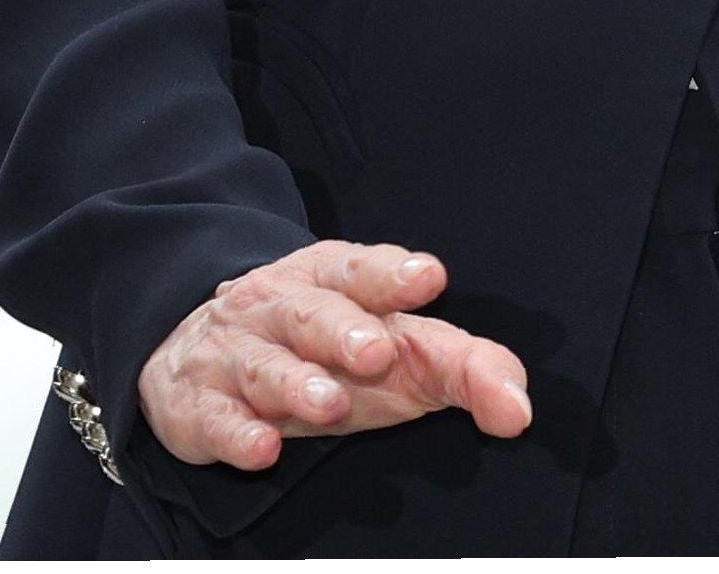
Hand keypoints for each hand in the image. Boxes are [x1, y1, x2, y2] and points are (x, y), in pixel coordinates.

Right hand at [138, 242, 534, 473]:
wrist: (199, 351)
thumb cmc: (322, 352)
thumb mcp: (392, 349)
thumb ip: (461, 367)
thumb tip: (520, 409)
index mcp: (331, 282)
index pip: (363, 270)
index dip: (393, 273)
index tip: (429, 278)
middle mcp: (281, 308)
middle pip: (314, 313)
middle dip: (345, 329)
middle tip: (377, 352)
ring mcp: (237, 355)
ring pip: (266, 364)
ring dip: (297, 383)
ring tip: (329, 403)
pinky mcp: (198, 405)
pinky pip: (216, 418)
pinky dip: (237, 434)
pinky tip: (262, 448)